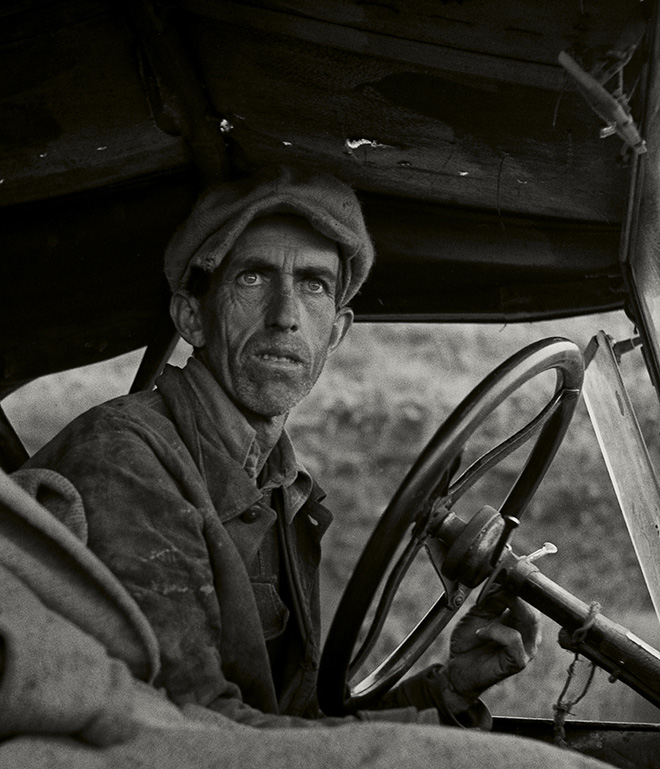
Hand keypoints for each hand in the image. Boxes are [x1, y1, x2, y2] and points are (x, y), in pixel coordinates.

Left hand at [443, 587, 540, 710]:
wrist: (458, 667)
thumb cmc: (470, 641)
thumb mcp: (479, 612)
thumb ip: (492, 598)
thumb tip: (502, 580)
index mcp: (522, 620)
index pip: (530, 599)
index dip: (519, 586)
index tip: (503, 574)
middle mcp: (529, 634)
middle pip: (534, 607)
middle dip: (513, 596)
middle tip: (493, 594)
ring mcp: (527, 649)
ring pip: (530, 620)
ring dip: (504, 612)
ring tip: (484, 618)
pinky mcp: (519, 661)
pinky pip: (514, 639)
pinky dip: (495, 631)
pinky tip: (481, 634)